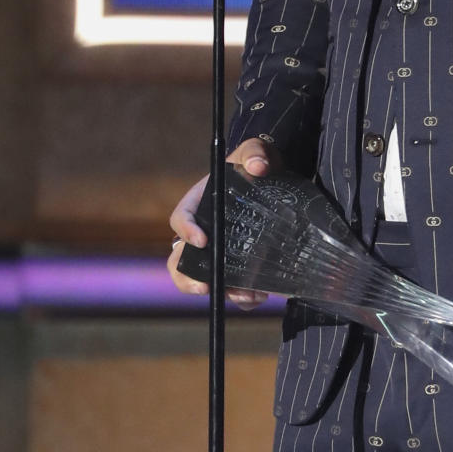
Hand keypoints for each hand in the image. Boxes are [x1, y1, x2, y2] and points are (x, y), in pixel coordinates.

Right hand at [166, 138, 276, 307]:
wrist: (273, 182)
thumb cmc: (255, 165)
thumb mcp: (254, 153)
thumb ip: (255, 153)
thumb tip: (259, 165)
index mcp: (197, 204)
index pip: (180, 219)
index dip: (186, 231)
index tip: (202, 240)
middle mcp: (202, 232)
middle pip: (179, 261)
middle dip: (187, 278)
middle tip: (205, 287)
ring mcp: (217, 252)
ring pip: (203, 280)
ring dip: (221, 292)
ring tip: (246, 296)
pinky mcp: (236, 266)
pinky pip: (231, 288)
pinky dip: (242, 298)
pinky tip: (259, 296)